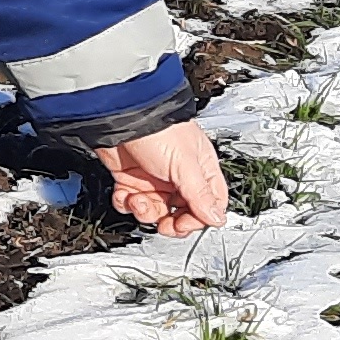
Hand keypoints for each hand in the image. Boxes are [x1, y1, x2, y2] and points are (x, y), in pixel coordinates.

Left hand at [93, 120, 228, 236]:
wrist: (121, 116)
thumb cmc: (158, 129)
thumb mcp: (185, 165)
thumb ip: (200, 195)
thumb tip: (217, 219)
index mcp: (200, 171)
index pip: (208, 205)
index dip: (198, 219)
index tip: (184, 224)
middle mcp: (178, 177)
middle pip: (181, 213)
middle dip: (170, 222)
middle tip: (163, 223)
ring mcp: (153, 179)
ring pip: (154, 211)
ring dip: (145, 211)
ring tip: (137, 199)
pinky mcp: (130, 179)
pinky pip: (130, 203)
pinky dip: (125, 203)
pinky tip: (124, 193)